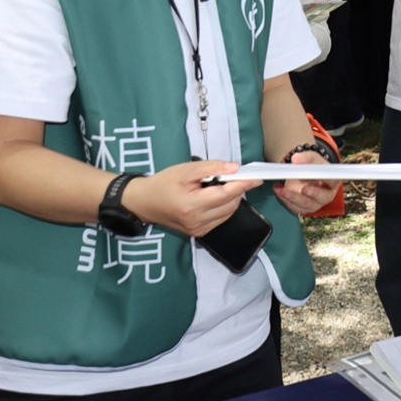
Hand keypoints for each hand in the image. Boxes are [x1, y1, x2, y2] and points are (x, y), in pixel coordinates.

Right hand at [121, 160, 261, 237]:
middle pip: (231, 204)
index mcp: (192, 205)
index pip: (227, 195)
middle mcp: (197, 221)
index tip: (257, 177)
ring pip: (229, 212)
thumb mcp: (185, 170)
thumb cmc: (163, 184)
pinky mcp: (199, 233)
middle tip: (226, 176)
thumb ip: (211, 168)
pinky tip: (211, 197)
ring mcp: (199, 230)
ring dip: (230, 198)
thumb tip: (235, 168)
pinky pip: (221, 219)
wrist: (143, 202)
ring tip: (214, 187)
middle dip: (235, 189)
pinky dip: (223, 206)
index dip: (244, 184)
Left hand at [273, 150, 342, 214]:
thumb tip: (296, 159)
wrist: (302, 173)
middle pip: (321, 198)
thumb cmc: (312, 166)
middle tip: (303, 189)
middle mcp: (325, 195)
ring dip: (293, 198)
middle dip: (312, 194)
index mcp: (332, 182)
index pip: (333, 181)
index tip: (317, 177)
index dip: (326, 180)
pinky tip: (278, 190)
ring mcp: (313, 204)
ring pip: (305, 205)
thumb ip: (306, 157)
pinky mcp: (301, 208)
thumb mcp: (311, 158)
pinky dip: (284, 199)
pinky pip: (294, 207)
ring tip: (282, 189)